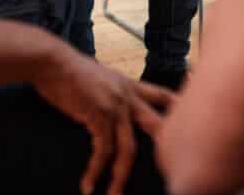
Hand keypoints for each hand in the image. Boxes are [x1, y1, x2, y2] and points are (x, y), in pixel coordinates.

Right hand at [34, 47, 174, 194]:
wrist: (53, 61)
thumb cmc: (70, 68)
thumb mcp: (99, 77)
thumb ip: (110, 92)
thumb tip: (109, 108)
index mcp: (128, 84)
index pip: (160, 94)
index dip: (176, 106)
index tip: (190, 116)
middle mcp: (127, 95)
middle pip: (156, 123)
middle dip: (165, 147)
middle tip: (173, 168)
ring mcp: (115, 105)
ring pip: (129, 149)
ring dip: (120, 177)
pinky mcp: (99, 115)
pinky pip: (103, 151)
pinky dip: (95, 171)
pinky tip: (88, 185)